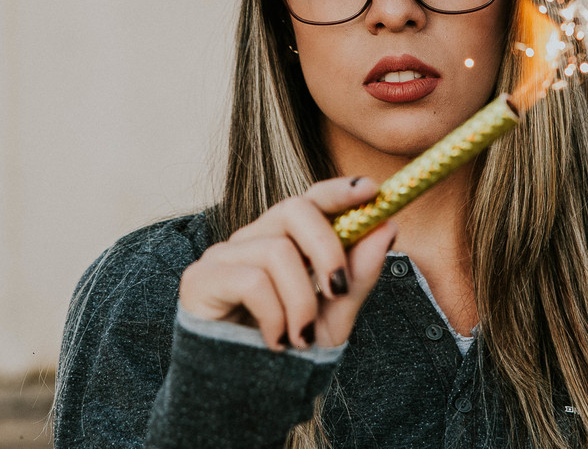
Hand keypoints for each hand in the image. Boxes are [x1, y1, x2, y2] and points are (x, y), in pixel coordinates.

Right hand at [179, 176, 395, 350]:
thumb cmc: (288, 350)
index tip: (372, 190)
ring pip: (277, 251)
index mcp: (285, 241)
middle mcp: (253, 239)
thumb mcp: (334, 316)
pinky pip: (252, 281)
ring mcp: (223, 256)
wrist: (242, 398)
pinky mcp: (200, 280)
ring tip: (300, 337)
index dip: (339, 190)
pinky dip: (274, 317)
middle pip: (294, 209)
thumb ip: (358, 275)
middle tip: (338, 289)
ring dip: (301, 301)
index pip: (311, 199)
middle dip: (328, 247)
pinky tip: (275, 341)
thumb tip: (387, 227)